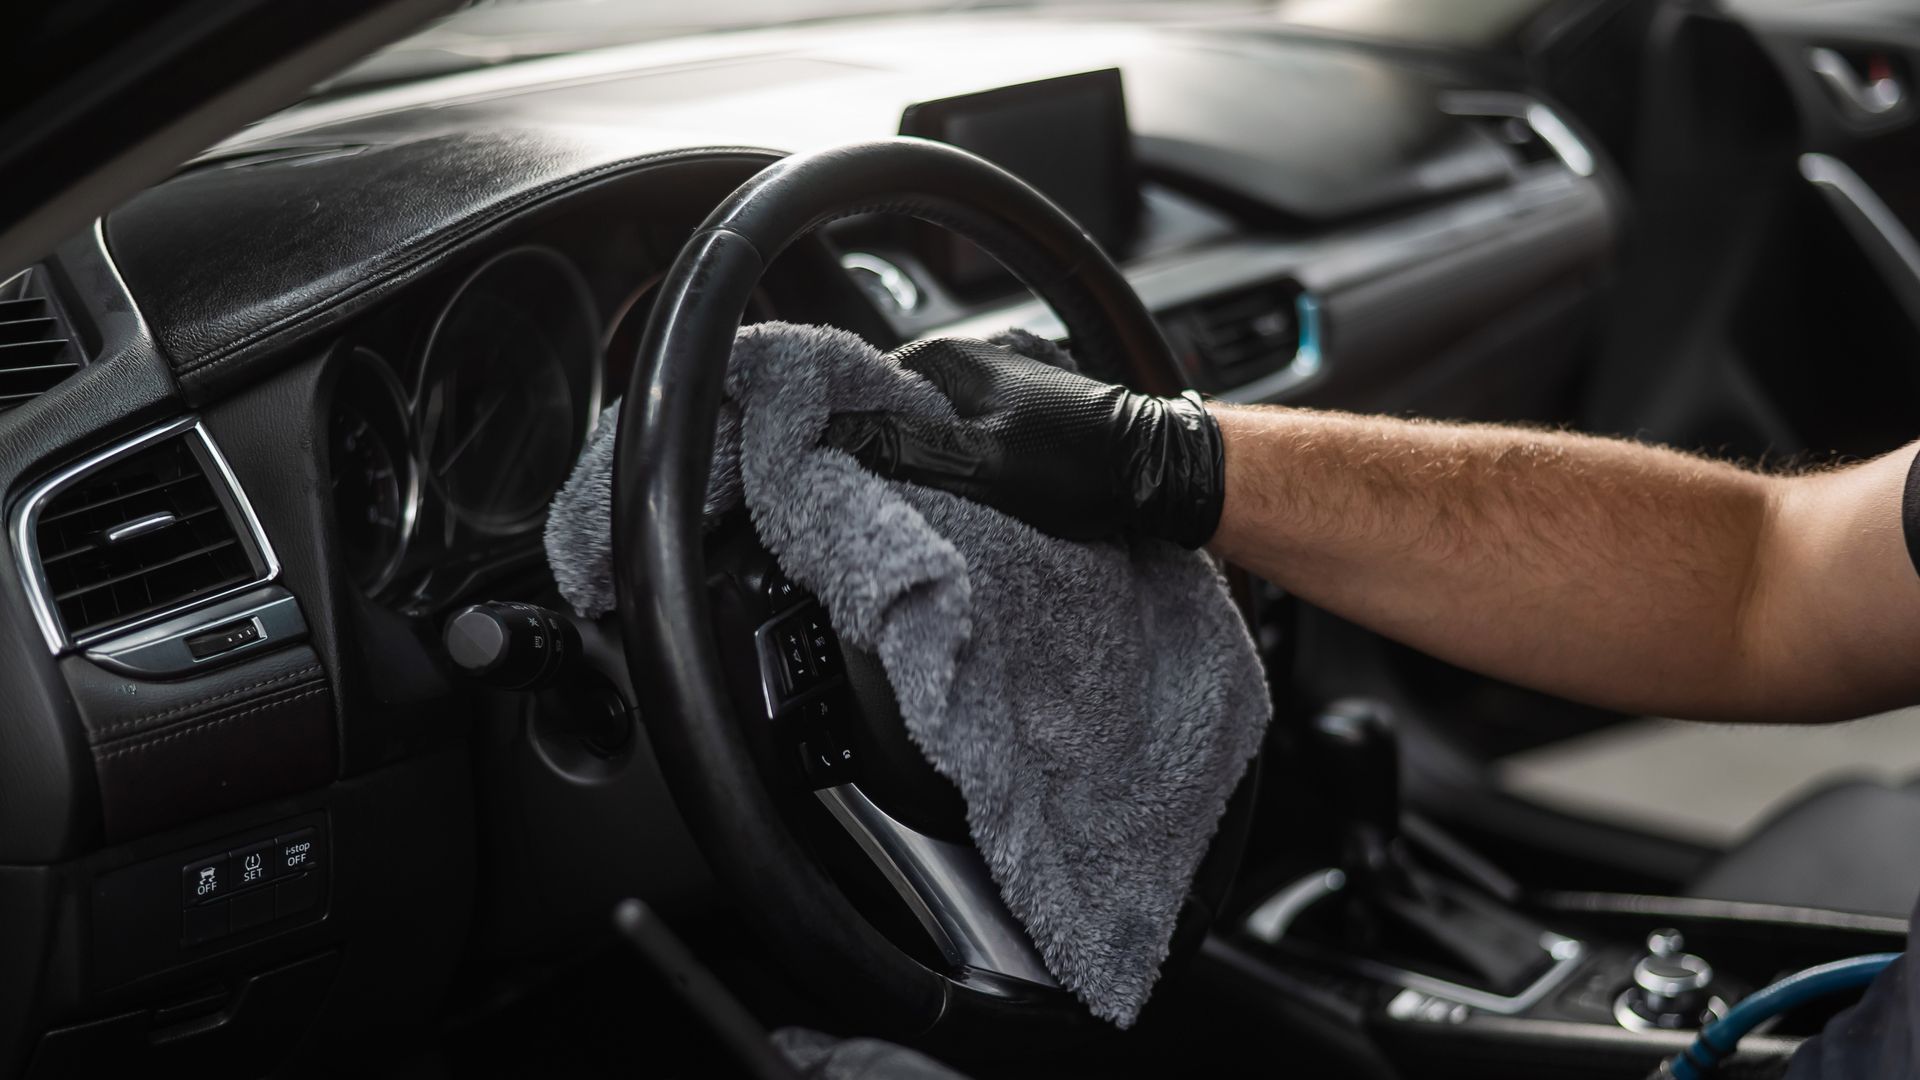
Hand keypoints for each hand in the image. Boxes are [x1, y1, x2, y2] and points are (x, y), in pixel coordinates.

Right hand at [823, 338, 1224, 547]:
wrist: (1161, 470)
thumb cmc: (1079, 465)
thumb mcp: (977, 466)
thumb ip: (900, 450)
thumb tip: (832, 437)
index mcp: (948, 358)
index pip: (862, 387)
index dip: (844, 429)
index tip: (833, 469)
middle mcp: (972, 357)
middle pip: (896, 408)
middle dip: (885, 448)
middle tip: (881, 496)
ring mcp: (1001, 379)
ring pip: (933, 423)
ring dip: (925, 458)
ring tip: (927, 498)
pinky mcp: (1024, 408)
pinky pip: (968, 432)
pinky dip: (960, 459)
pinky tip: (967, 490)